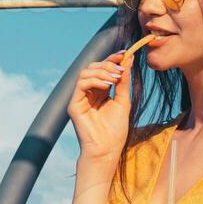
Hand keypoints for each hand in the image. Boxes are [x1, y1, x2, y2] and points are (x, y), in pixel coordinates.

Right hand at [68, 50, 131, 166]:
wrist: (107, 149)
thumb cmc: (115, 130)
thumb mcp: (123, 101)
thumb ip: (123, 81)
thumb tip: (129, 59)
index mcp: (100, 92)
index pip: (103, 69)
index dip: (112, 59)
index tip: (125, 54)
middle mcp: (88, 93)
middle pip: (93, 67)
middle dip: (108, 64)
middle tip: (121, 69)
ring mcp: (80, 98)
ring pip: (85, 72)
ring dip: (102, 71)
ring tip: (115, 78)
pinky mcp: (74, 105)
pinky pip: (81, 84)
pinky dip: (95, 80)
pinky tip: (107, 86)